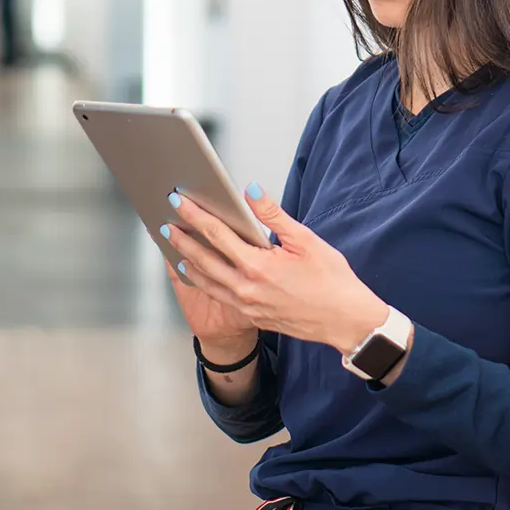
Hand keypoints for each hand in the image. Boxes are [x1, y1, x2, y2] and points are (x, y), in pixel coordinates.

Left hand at [160, 185, 388, 354]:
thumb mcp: (306, 240)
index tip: (179, 201)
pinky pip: (220, 296)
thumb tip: (250, 190)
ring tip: (174, 248)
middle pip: (203, 259)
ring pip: (207, 282)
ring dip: (188, 263)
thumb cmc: (331, 279)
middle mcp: (246, 289)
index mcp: (258, 266)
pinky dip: (205, 282)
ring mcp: (247, 306)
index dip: (195, 215)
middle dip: (182, 239)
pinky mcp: (252, 317)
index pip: (217, 234)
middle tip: (165, 224)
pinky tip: (200, 274)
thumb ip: (273, 215)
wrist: (344, 320)